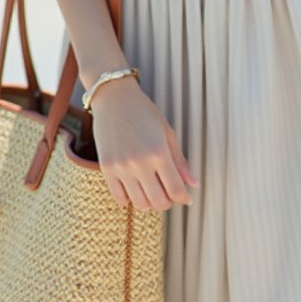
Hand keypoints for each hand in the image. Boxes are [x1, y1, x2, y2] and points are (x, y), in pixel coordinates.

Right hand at [88, 76, 199, 211]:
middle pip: (158, 202)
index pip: (176, 190)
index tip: (186, 197)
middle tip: (169, 194)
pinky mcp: (106, 168)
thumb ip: (180, 162)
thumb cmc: (144, 113)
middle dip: (168, 202)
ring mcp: (121, 167)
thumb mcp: (168, 134)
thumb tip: (194, 185)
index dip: (184, 198)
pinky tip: (135, 189)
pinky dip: (129, 199)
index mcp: (159, 153)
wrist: (114, 98)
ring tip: (153, 191)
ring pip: (139, 203)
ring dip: (150, 203)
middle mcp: (140, 163)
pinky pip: (119, 197)